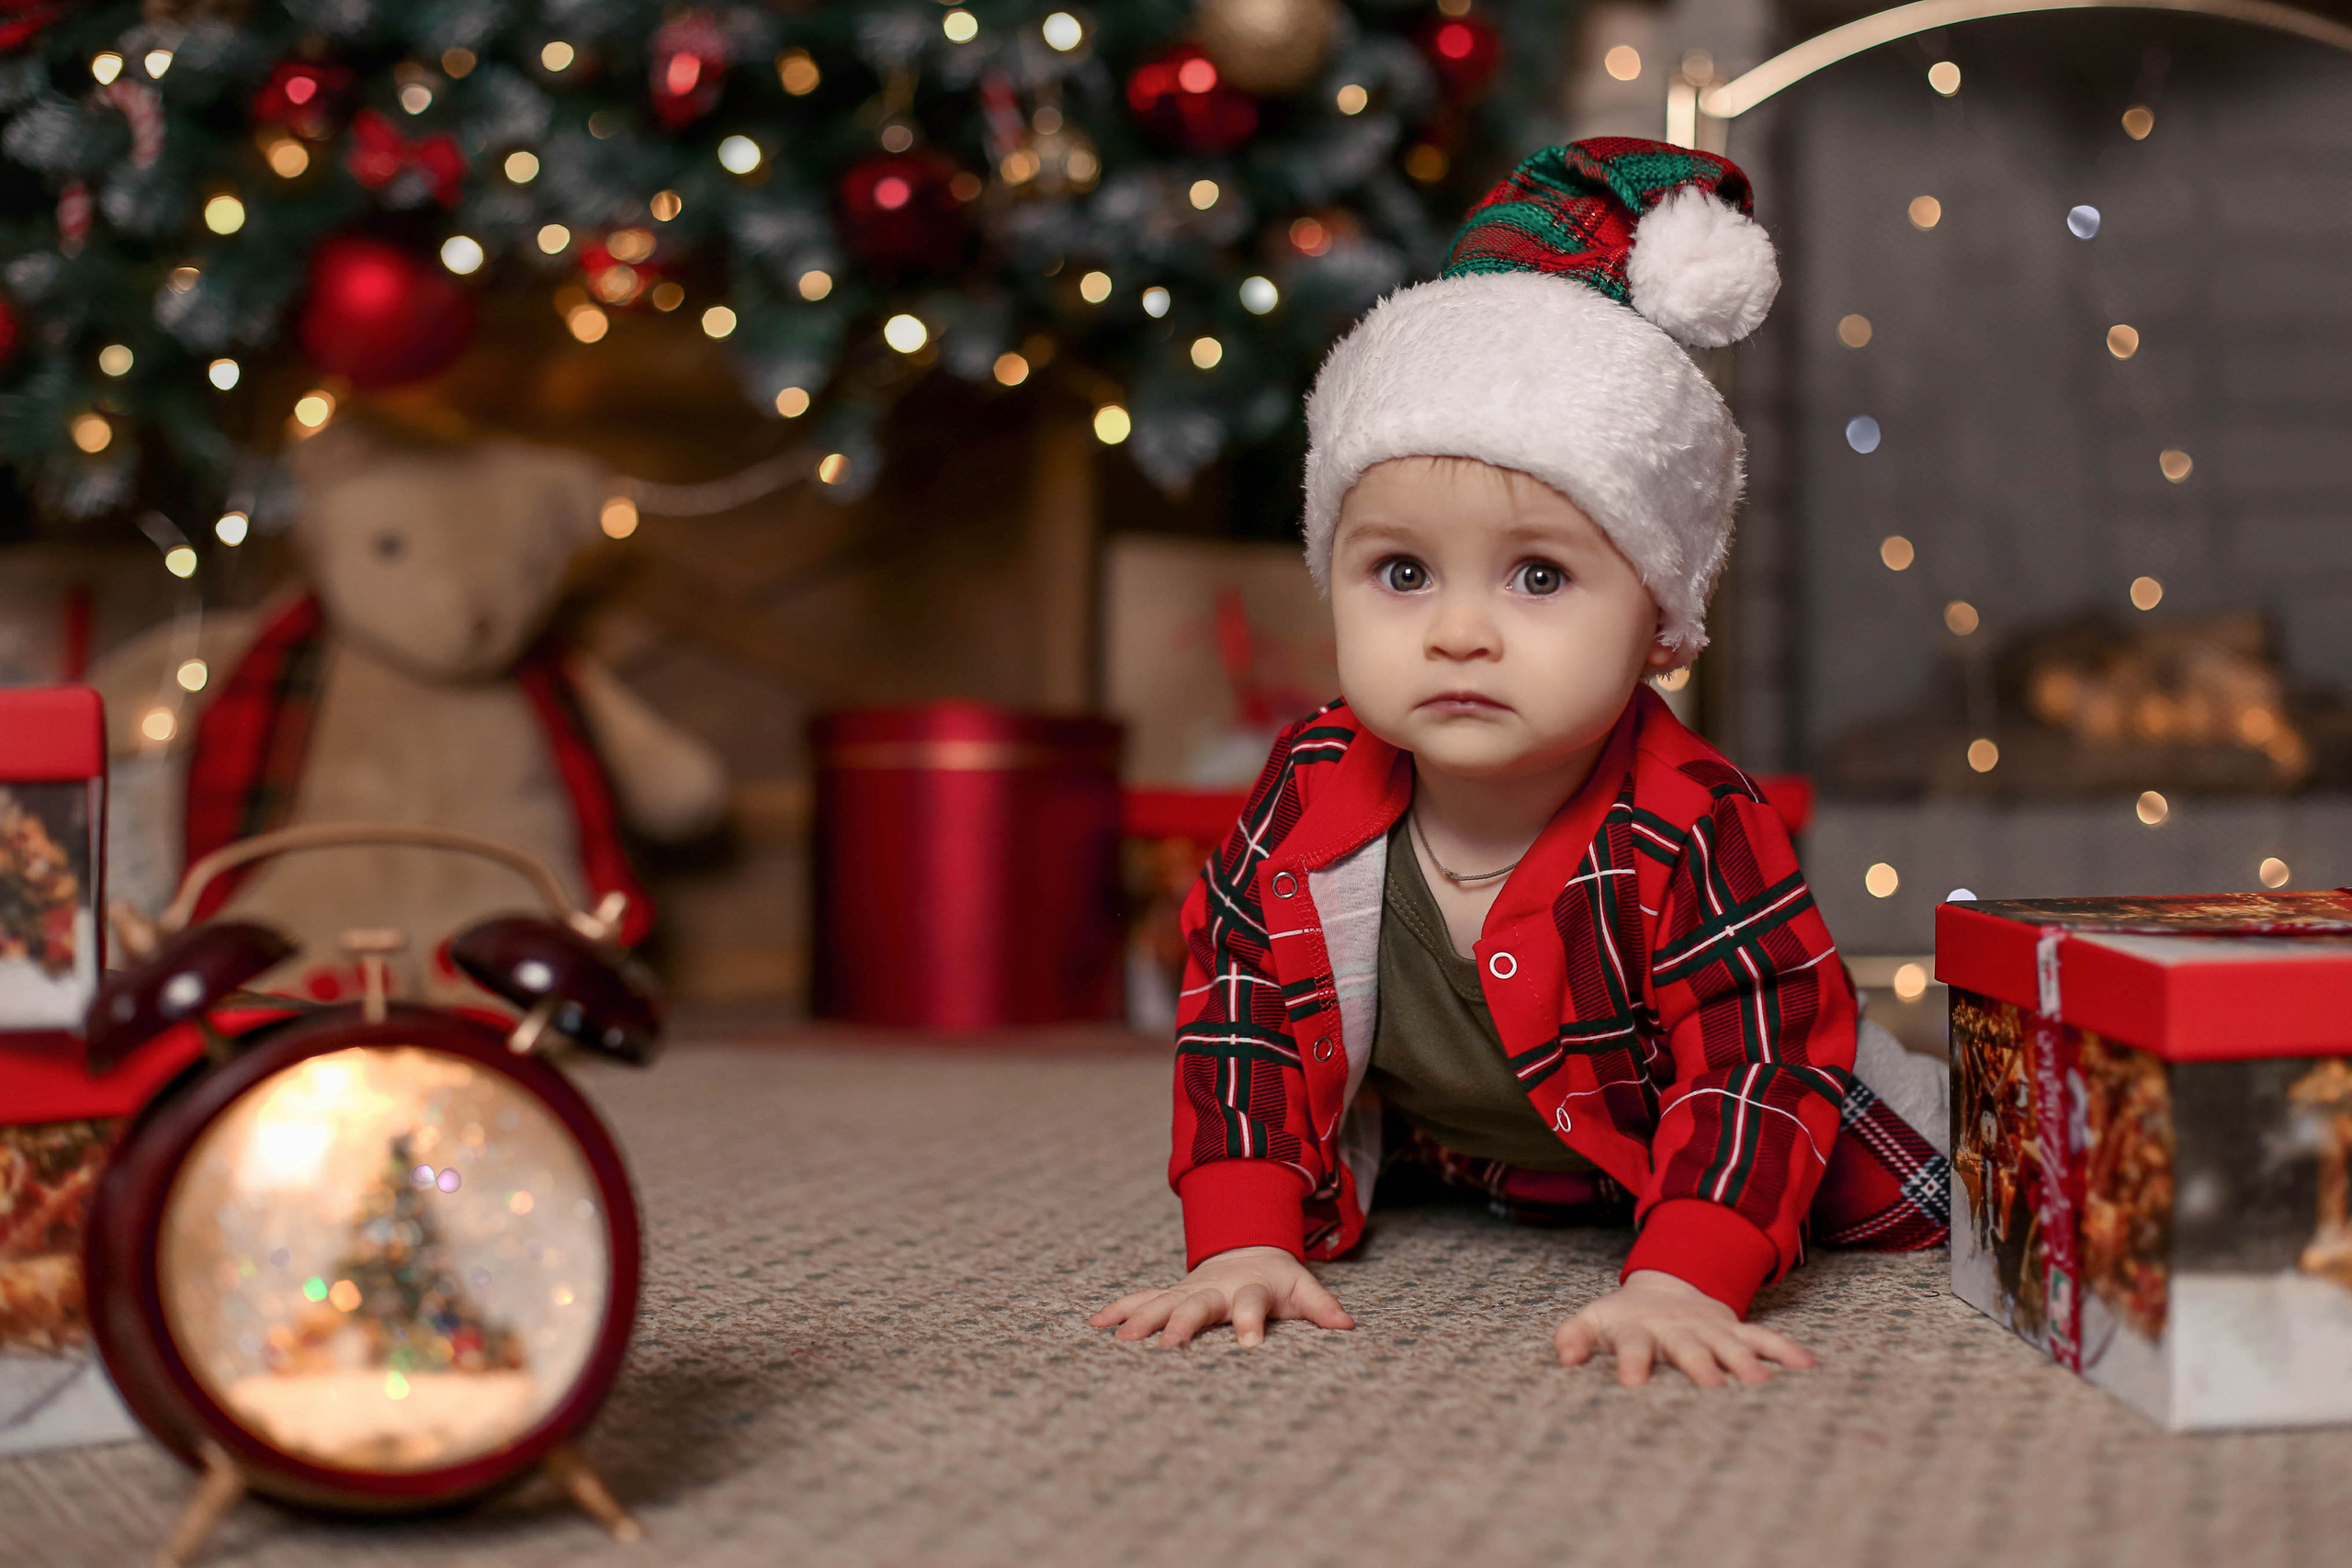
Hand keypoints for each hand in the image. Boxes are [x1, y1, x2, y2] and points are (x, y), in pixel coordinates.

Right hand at [1089, 1246, 1355, 1347]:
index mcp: (1251, 1290)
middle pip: (1198, 1304)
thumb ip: (1322, 1306)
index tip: (1250, 1346)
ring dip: (1142, 1318)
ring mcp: (1188, 1290)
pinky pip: (1141, 1299)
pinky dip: (1118, 1309)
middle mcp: (1216, 1289)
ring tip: (1121, 1340)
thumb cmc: (1276, 1279)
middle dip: (1183, 1323)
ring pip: (1162, 1302)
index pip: (1253, 1306)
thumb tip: (1348, 1326)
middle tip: (1168, 1346)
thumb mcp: (1302, 1288)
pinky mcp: (1170, 1294)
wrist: (1246, 1247)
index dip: (1252, 1324)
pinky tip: (1094, 1323)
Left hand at [1555, 1269, 1814, 1386]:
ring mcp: (1709, 1330)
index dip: (1631, 1363)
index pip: (1632, 1345)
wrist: (1664, 1290)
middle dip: (1699, 1366)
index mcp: (1639, 1330)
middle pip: (1688, 1348)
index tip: (1630, 1385)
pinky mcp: (1735, 1331)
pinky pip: (1764, 1338)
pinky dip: (1784, 1350)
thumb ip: (1574, 1337)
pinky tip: (1807, 1366)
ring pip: (1729, 1345)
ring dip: (1745, 1362)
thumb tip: (1563, 1357)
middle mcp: (1677, 1329)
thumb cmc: (1622, 1320)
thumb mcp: (1592, 1321)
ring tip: (1761, 1384)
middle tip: (1711, 1386)